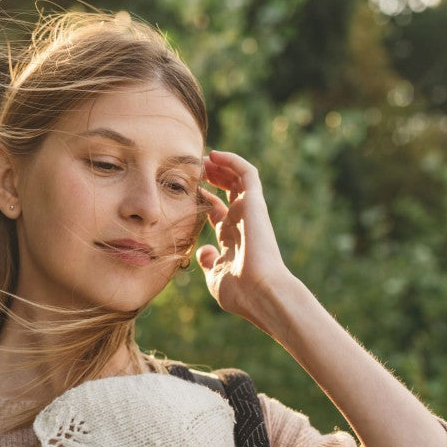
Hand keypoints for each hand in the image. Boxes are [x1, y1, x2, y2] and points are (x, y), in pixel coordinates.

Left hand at [196, 150, 288, 323]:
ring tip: (202, 156)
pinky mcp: (255, 202)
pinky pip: (247, 172)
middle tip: (192, 165)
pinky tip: (215, 154)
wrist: (260, 292)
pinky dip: (233, 160)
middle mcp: (241, 221)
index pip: (217, 210)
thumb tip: (204, 251)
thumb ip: (209, 262)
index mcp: (231, 237)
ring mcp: (249, 211)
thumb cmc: (239, 292)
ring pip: (237, 177)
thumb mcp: (216, 277)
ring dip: (220, 165)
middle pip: (228, 190)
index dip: (202, 198)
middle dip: (211, 176)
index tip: (186, 188)